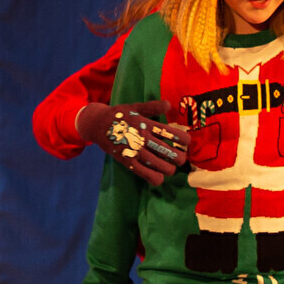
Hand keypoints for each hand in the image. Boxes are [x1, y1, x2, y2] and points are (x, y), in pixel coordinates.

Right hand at [72, 100, 187, 185]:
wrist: (97, 124)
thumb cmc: (118, 115)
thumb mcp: (135, 107)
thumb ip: (153, 107)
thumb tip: (169, 105)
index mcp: (147, 124)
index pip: (172, 134)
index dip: (184, 140)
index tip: (186, 143)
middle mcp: (143, 138)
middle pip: (170, 152)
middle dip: (180, 158)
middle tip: (180, 158)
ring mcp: (136, 151)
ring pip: (161, 166)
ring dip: (170, 169)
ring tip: (170, 168)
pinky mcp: (128, 162)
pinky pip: (147, 175)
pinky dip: (156, 179)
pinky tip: (158, 177)